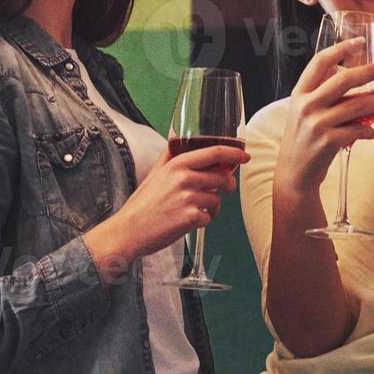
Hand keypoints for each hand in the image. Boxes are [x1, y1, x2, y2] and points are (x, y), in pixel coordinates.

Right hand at [84, 141, 249, 281]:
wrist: (128, 230)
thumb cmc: (142, 204)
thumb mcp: (154, 174)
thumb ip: (169, 158)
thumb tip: (177, 142)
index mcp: (177, 164)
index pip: (214, 152)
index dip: (234, 154)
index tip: (244, 156)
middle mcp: (184, 178)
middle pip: (221, 177)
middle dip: (227, 185)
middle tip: (225, 190)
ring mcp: (188, 198)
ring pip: (217, 199)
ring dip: (212, 206)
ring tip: (195, 210)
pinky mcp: (191, 217)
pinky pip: (209, 217)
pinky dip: (203, 220)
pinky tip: (188, 221)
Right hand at [274, 37, 373, 193]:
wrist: (294, 175)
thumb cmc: (303, 140)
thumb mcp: (303, 112)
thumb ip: (321, 93)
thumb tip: (350, 75)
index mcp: (299, 94)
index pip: (320, 62)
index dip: (341, 48)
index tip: (360, 41)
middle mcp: (306, 105)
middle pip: (344, 79)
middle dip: (369, 71)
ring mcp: (316, 124)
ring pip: (357, 105)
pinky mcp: (328, 142)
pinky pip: (358, 130)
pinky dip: (369, 131)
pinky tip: (372, 132)